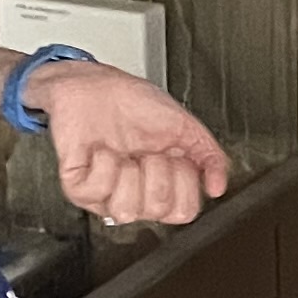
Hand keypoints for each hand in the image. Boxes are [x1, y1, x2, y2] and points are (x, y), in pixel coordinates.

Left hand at [35, 62, 230, 226]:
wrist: (93, 85)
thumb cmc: (132, 102)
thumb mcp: (184, 125)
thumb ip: (210, 155)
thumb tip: (218, 187)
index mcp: (163, 185)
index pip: (184, 212)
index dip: (185, 182)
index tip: (178, 157)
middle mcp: (137, 194)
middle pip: (159, 212)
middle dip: (158, 172)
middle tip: (149, 152)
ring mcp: (107, 195)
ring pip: (126, 211)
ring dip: (129, 172)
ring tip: (124, 153)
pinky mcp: (79, 187)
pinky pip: (97, 191)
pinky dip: (103, 164)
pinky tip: (102, 150)